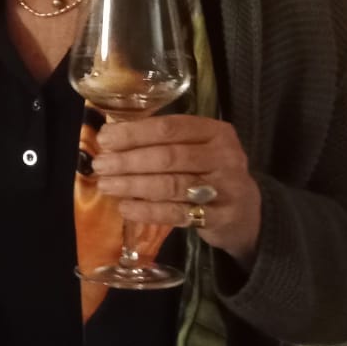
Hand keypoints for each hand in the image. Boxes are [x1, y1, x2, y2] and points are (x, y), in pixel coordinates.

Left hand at [91, 115, 261, 265]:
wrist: (246, 212)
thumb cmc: (209, 172)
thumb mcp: (197, 149)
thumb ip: (163, 142)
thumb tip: (110, 140)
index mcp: (215, 131)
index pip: (169, 127)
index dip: (133, 133)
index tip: (104, 139)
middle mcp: (225, 156)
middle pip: (168, 157)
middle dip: (128, 161)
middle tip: (100, 166)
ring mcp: (226, 188)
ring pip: (171, 185)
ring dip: (133, 185)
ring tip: (106, 185)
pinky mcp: (221, 217)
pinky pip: (178, 214)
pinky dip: (148, 211)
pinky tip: (126, 208)